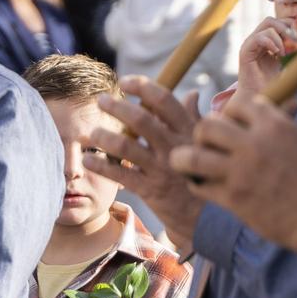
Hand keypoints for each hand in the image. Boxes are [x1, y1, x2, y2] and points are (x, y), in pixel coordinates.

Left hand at [84, 77, 204, 248]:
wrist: (208, 216)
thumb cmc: (204, 173)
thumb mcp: (204, 143)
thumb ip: (193, 118)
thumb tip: (192, 93)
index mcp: (187, 131)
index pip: (165, 101)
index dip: (143, 87)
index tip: (126, 81)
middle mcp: (174, 147)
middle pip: (141, 120)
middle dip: (117, 107)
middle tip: (101, 100)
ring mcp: (162, 168)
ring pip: (127, 146)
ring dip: (104, 137)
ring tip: (91, 132)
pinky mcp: (150, 190)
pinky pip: (121, 174)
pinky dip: (101, 166)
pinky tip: (88, 161)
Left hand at [170, 95, 296, 253]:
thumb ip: (279, 125)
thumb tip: (261, 115)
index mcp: (274, 125)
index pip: (236, 103)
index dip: (229, 113)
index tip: (231, 125)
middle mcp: (254, 145)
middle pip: (207, 125)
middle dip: (203, 134)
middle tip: (207, 145)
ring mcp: (240, 173)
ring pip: (191, 155)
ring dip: (184, 158)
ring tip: (185, 162)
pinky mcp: (232, 199)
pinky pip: (199, 186)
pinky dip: (196, 184)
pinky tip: (202, 186)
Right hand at [235, 16, 296, 98]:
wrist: (259, 98)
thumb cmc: (275, 86)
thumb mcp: (293, 70)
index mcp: (269, 42)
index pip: (281, 23)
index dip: (294, 26)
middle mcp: (259, 40)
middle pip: (273, 20)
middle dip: (287, 27)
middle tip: (296, 42)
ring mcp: (251, 44)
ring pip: (268, 24)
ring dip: (280, 36)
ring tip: (284, 52)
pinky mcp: (245, 51)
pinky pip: (259, 37)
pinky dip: (271, 42)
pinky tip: (277, 54)